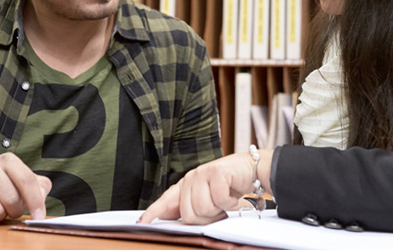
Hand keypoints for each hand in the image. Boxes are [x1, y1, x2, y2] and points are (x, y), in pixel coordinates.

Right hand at [0, 152, 51, 225]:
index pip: (26, 180)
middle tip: (11, 209)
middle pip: (11, 199)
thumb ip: (40, 187)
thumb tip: (40, 198)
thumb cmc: (7, 185)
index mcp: (7, 160)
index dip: (35, 201)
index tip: (39, 217)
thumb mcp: (25, 181)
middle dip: (15, 210)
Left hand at [139, 149, 272, 224]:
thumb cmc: (230, 187)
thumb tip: (183, 222)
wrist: (251, 170)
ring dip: (219, 211)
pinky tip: (234, 196)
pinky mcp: (216, 172)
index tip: (141, 223)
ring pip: (203, 209)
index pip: (166, 201)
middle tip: (219, 211)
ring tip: (225, 202)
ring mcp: (202, 174)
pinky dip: (231, 204)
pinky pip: (220, 201)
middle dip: (207, 219)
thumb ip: (194, 208)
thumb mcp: (209, 200)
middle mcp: (191, 179)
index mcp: (186, 186)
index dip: (153, 213)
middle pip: (189, 215)